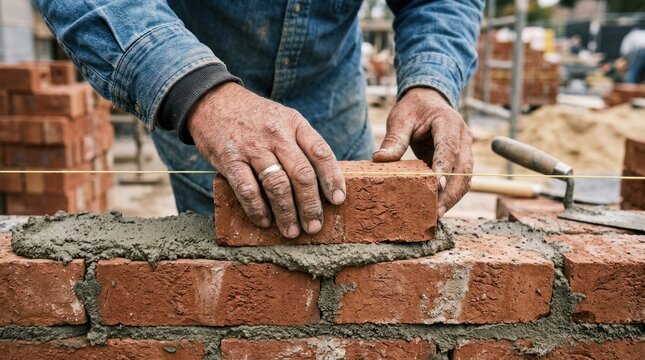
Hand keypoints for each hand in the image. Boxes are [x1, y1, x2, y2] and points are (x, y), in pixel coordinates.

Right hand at [188, 83, 345, 237]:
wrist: (213, 100)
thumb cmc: (254, 117)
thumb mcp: (283, 119)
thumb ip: (300, 144)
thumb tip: (321, 183)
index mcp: (294, 123)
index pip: (320, 153)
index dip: (332, 178)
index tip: (338, 200)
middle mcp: (276, 134)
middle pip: (301, 174)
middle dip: (311, 205)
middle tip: (314, 226)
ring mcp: (252, 146)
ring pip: (277, 185)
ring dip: (287, 213)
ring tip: (291, 231)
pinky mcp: (230, 158)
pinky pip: (247, 189)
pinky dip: (257, 209)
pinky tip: (264, 221)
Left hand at [373, 87, 472, 217]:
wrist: (429, 100)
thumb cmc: (414, 108)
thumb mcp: (400, 118)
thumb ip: (394, 139)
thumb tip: (379, 160)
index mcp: (448, 123)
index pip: (448, 148)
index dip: (444, 168)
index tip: (438, 187)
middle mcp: (462, 137)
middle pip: (463, 169)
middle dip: (451, 192)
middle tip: (437, 212)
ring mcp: (465, 149)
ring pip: (466, 178)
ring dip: (454, 198)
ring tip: (437, 215)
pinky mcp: (461, 159)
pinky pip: (461, 179)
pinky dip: (452, 194)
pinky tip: (439, 207)